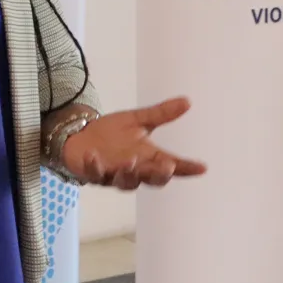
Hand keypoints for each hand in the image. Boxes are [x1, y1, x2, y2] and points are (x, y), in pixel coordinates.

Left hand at [61, 98, 206, 190]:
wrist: (80, 137)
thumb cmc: (111, 134)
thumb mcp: (137, 120)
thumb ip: (160, 114)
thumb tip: (187, 101)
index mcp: (148, 158)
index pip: (172, 166)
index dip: (187, 168)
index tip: (202, 167)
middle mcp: (135, 170)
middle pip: (152, 179)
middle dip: (159, 174)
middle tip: (167, 167)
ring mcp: (113, 175)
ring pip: (125, 182)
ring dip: (128, 172)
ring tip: (131, 161)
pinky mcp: (93, 174)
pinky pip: (94, 173)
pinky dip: (94, 166)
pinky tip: (93, 156)